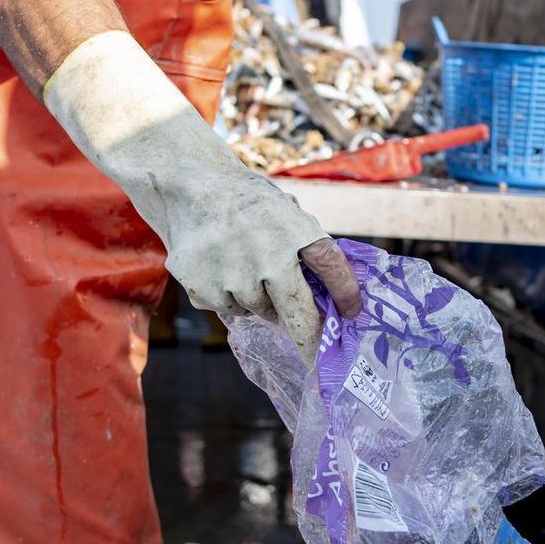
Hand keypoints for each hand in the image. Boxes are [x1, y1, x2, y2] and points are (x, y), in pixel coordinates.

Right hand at [172, 171, 360, 366]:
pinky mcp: (203, 287)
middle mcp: (267, 254)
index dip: (345, 292)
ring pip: (259, 311)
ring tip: (244, 265)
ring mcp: (233, 274)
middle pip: (297, 312)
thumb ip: (304, 249)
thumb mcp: (285, 212)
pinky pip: (228, 308)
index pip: (330, 266)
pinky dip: (228, 296)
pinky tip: (219, 267)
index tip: (353, 313)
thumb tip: (328, 301)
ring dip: (259, 300)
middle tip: (315, 358)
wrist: (191, 185)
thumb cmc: (248, 205)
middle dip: (309, 339)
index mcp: (293, 229)